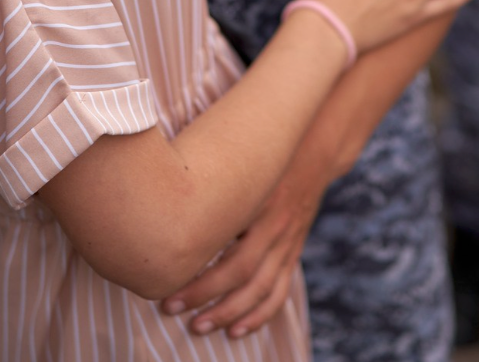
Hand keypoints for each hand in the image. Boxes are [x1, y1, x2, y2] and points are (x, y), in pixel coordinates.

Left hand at [163, 156, 323, 338]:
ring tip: (199, 327)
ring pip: (261, 288)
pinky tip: (238, 330)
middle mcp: (275, 224)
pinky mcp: (293, 249)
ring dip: (230, 313)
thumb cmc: (264, 151)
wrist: (314, 147)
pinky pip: (280, 289)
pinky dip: (260, 315)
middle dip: (204, 296)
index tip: (163, 288)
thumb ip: (211, 181)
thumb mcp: (238, 160)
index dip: (196, 276)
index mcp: (258, 201)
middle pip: (241, 273)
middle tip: (170, 309)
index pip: (227, 249)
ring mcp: (288, 240)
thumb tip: (166, 198)